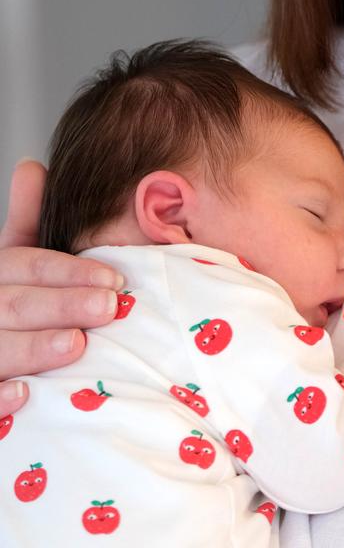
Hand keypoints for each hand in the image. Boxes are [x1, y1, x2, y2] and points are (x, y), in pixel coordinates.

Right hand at [0, 160, 123, 413]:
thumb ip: (24, 224)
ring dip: (34, 346)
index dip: (68, 272)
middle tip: (109, 308)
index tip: (115, 279)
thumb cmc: (11, 315)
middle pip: (13, 305)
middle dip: (62, 305)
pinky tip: (26, 395)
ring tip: (77, 346)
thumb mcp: (14, 269)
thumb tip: (30, 165)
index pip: (24, 265)